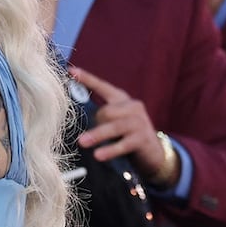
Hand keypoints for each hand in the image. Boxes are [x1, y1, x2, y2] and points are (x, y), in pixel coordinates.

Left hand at [70, 66, 170, 181]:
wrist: (154, 152)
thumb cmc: (127, 134)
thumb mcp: (114, 121)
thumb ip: (101, 114)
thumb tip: (78, 114)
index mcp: (122, 99)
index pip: (102, 86)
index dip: (87, 79)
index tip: (71, 71)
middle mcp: (133, 107)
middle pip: (106, 111)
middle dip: (96, 123)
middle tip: (90, 136)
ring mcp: (140, 122)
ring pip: (114, 126)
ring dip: (97, 135)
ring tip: (82, 142)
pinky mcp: (143, 139)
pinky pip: (123, 144)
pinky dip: (110, 150)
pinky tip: (98, 155)